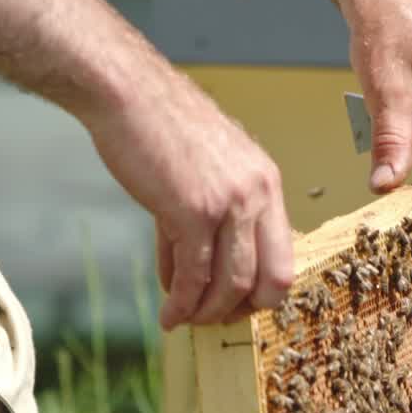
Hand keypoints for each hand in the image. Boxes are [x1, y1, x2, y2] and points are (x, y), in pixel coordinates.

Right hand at [86, 60, 293, 329]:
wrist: (127, 93)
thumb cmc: (160, 129)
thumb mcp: (207, 170)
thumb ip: (214, 216)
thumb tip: (197, 270)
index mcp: (267, 183)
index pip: (284, 258)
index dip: (262, 293)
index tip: (235, 305)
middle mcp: (257, 194)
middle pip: (270, 281)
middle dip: (241, 311)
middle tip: (214, 320)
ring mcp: (228, 203)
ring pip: (231, 285)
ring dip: (206, 312)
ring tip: (184, 319)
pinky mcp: (193, 211)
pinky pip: (194, 276)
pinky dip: (181, 302)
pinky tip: (169, 312)